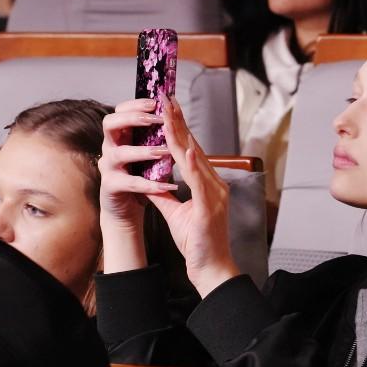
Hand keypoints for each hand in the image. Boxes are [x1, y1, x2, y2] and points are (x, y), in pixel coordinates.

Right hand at [98, 99, 177, 272]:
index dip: (135, 104)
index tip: (156, 101)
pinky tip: (168, 186)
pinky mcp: (111, 188)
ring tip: (163, 152)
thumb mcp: (147, 154)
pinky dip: (149, 184)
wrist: (126, 210)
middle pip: (110, 124)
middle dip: (133, 118)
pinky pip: (129, 183)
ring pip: (118, 153)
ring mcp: (108, 168)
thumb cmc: (139, 178)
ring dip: (142, 151)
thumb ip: (155, 137)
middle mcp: (110, 148)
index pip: (119, 111)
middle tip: (156, 119)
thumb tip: (176, 116)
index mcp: (120, 137)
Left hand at [146, 96, 239, 296]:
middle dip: (179, 122)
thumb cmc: (198, 243)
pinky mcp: (210, 208)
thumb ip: (165, 194)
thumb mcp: (176, 213)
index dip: (178, 128)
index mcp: (207, 185)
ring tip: (170, 114)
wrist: (211, 269)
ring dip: (182, 135)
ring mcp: (215, 195)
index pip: (191, 150)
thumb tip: (151, 180)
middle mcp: (214, 185)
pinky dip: (193, 164)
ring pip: (196, 159)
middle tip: (166, 98)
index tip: (167, 109)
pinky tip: (185, 149)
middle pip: (194, 147)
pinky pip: (200, 183)